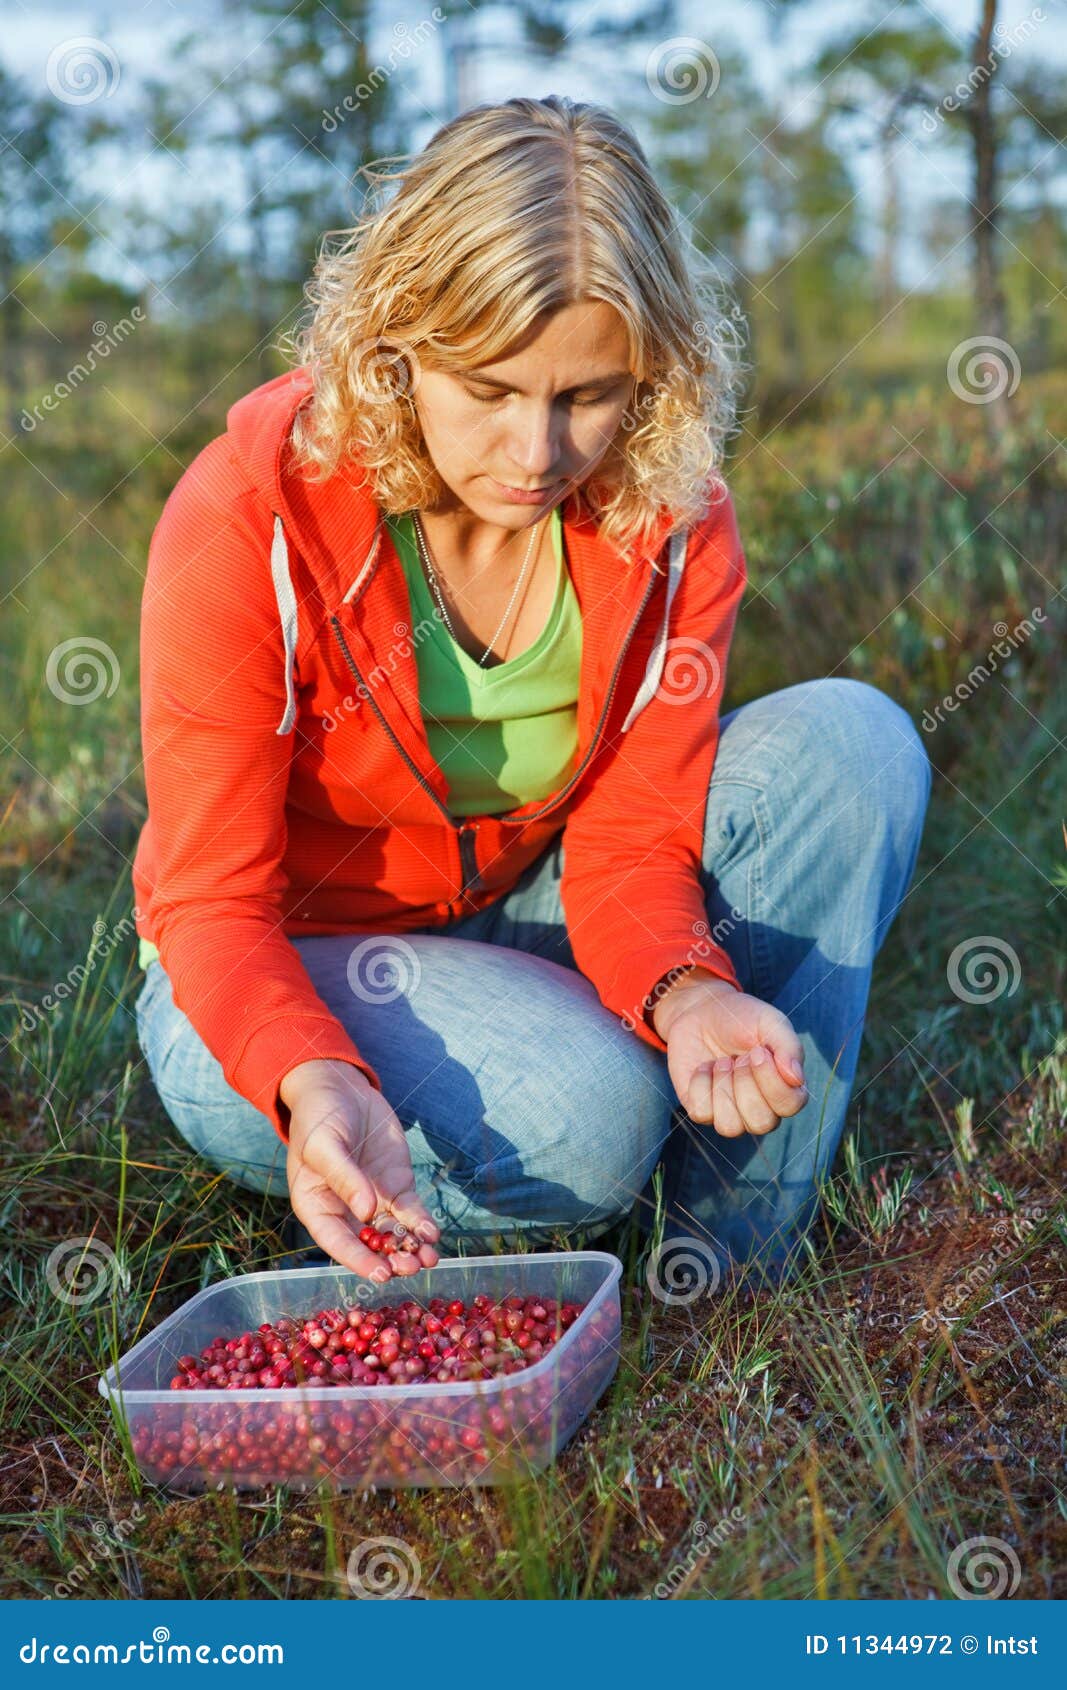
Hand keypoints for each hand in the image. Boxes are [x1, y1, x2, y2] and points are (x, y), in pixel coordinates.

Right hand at [280, 1059, 440, 1279]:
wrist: (340, 1087)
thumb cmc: (318, 1117)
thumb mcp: (324, 1144)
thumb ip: (344, 1176)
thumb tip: (366, 1212)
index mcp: (317, 1207)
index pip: (337, 1241)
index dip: (358, 1260)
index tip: (380, 1274)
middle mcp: (346, 1211)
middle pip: (369, 1244)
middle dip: (391, 1259)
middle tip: (412, 1266)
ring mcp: (374, 1199)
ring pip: (394, 1234)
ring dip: (411, 1249)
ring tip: (429, 1258)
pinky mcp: (396, 1185)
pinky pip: (410, 1212)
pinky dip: (422, 1224)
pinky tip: (432, 1233)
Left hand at [651, 971, 808, 1137]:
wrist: (701, 1011)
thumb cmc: (742, 1018)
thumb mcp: (769, 1022)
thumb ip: (788, 1047)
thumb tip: (796, 1079)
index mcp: (785, 1088)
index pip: (789, 1105)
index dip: (771, 1081)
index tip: (757, 1051)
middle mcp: (761, 1108)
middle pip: (761, 1123)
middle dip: (745, 1085)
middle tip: (738, 1058)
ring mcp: (730, 1112)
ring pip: (730, 1127)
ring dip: (723, 1088)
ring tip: (722, 1063)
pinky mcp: (702, 1109)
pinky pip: (701, 1113)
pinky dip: (700, 1085)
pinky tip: (705, 1068)